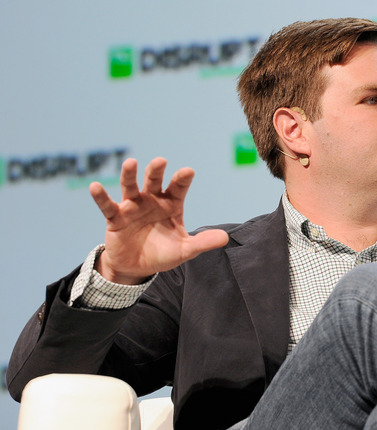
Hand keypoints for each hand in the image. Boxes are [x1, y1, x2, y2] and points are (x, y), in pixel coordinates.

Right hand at [89, 157, 228, 283]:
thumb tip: (226, 237)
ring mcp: (132, 207)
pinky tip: (95, 186)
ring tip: (130, 163)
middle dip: (156, 171)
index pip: (178, 188)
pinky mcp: (115, 218)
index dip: (182, 179)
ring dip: (129, 175)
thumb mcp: (185, 251)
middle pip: (154, 181)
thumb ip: (203, 243)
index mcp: (171, 205)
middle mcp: (152, 201)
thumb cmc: (163, 253)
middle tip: (160, 161)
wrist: (137, 267)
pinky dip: (101, 196)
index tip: (188, 171)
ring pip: (130, 187)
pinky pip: (107, 205)